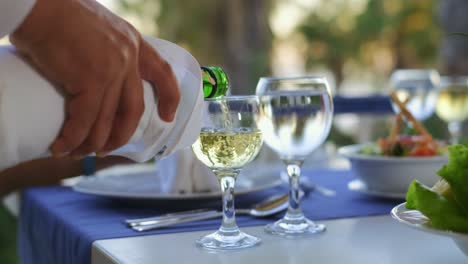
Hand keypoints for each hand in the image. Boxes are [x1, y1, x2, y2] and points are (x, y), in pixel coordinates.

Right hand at [10, 0, 179, 158]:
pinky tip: (62, 146)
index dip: (170, 98)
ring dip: (92, 143)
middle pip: (133, 110)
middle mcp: (128, 58)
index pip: (163, 73)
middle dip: (120, 135)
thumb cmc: (58, 12)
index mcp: (134, 43)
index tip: (168, 117)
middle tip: (105, 149)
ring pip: (107, 121)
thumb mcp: (99, 28)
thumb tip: (97, 74)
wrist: (38, 3)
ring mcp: (112, 70)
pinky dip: (73, 138)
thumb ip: (108, 49)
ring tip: (77, 152)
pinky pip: (85, 121)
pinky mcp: (92, 81)